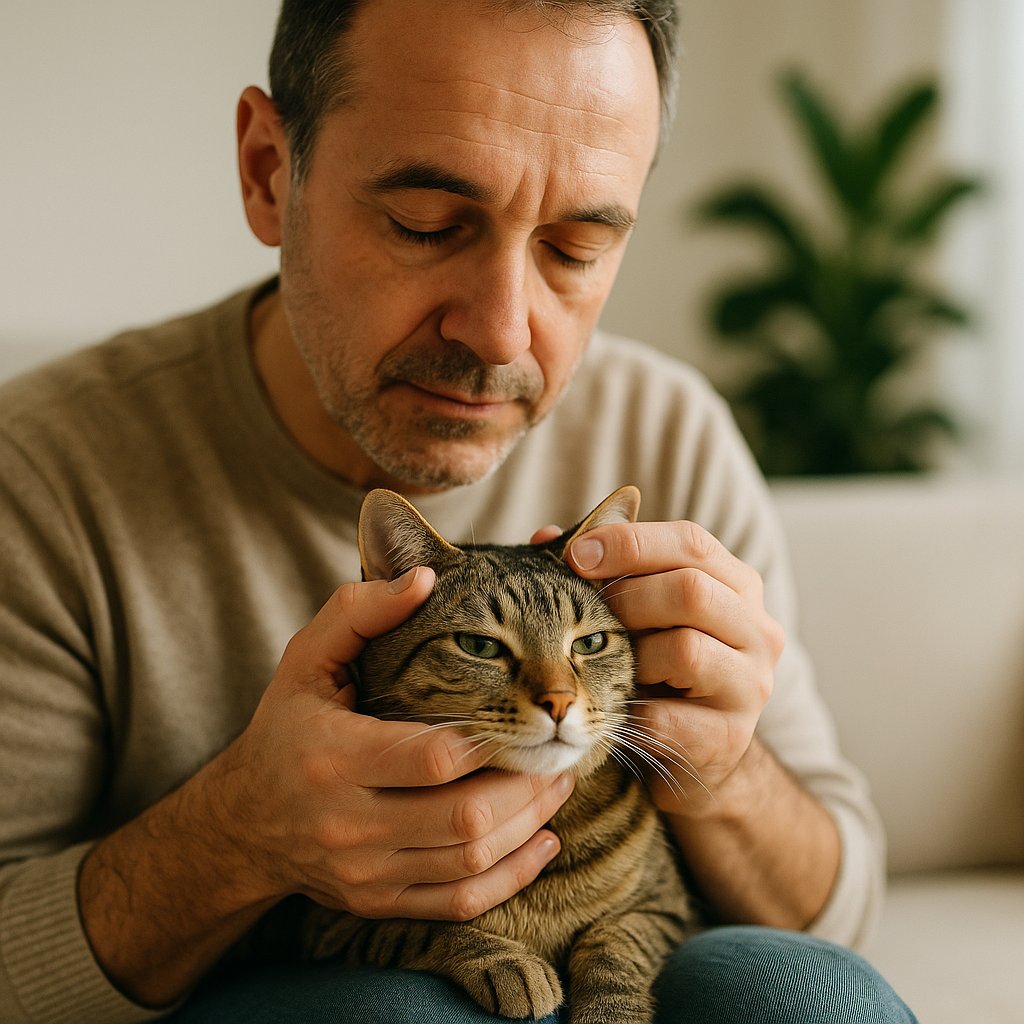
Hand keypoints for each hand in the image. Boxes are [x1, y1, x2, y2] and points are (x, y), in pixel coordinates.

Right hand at [213, 566, 571, 920]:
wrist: (246, 821)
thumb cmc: (288, 726)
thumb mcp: (307, 657)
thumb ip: (361, 610)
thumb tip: (424, 577)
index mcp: (334, 757)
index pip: (434, 755)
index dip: (490, 734)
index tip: (521, 709)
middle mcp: (349, 825)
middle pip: (465, 814)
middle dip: (527, 782)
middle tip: (557, 744)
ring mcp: (367, 872)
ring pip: (471, 860)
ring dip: (531, 821)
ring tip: (557, 779)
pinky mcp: (381, 901)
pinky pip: (461, 902)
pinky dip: (513, 875)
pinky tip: (543, 839)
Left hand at [564, 521, 784, 816]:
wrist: (695, 750)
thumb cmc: (660, 666)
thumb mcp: (638, 613)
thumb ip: (599, 572)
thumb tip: (546, 537)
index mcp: (736, 584)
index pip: (691, 542)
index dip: (631, 542)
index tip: (576, 554)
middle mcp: (758, 629)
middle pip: (691, 591)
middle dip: (627, 599)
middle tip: (590, 616)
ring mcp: (750, 685)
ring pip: (685, 650)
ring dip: (634, 658)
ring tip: (619, 669)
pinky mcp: (730, 737)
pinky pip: (666, 716)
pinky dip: (629, 713)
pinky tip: (618, 712)